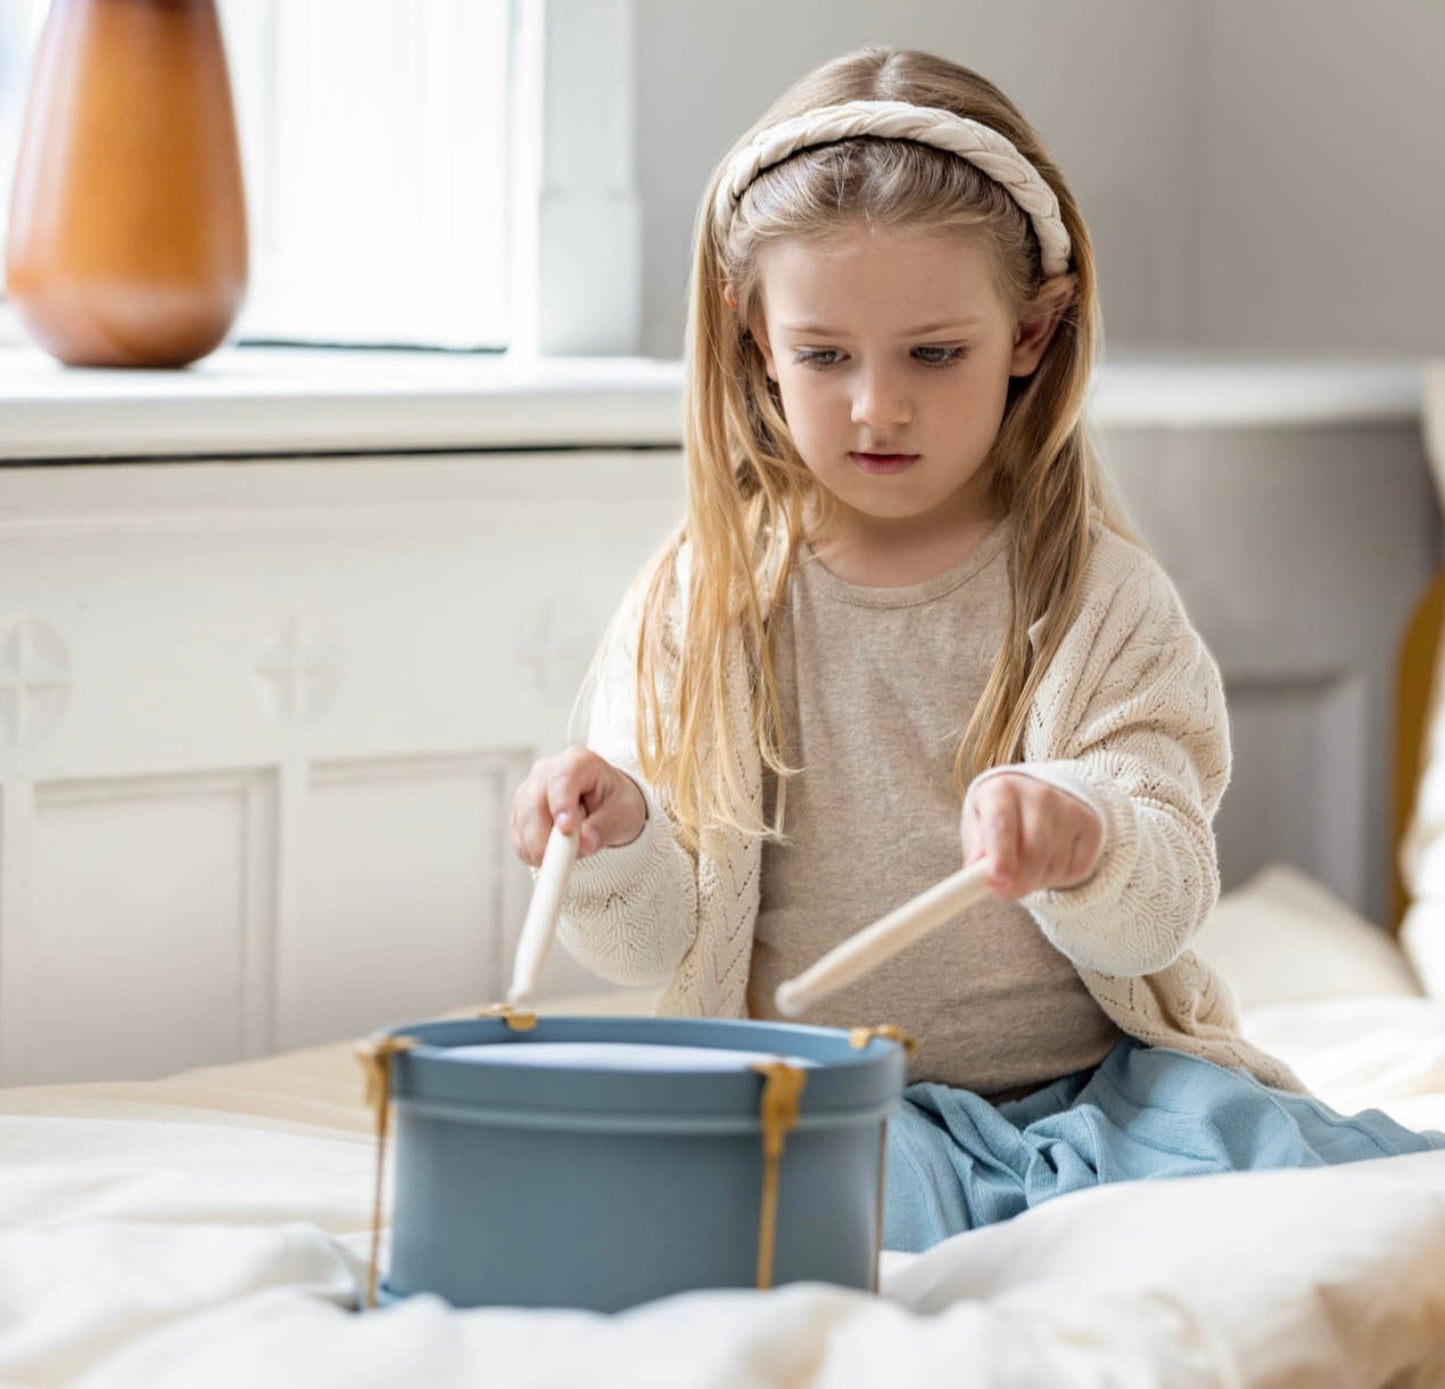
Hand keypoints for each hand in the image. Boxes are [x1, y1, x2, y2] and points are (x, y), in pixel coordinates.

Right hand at [511, 747, 647, 866]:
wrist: (607, 804)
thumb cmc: (616, 802)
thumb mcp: (624, 812)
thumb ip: (604, 827)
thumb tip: (584, 843)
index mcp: (578, 762)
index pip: (561, 780)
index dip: (561, 806)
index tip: (567, 830)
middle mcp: (547, 771)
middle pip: (533, 803)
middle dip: (545, 837)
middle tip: (563, 860)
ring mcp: (529, 790)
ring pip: (522, 822)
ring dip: (540, 847)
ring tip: (569, 855)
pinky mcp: (520, 812)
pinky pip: (518, 837)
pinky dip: (533, 853)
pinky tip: (554, 855)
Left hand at [960, 772, 1102, 900]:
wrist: (1035, 794)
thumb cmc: (998, 815)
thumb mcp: (976, 824)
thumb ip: (975, 850)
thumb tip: (978, 876)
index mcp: (1002, 790)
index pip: (1002, 826)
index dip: (1001, 857)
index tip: (999, 884)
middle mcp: (1039, 794)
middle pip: (1034, 850)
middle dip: (1020, 881)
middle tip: (1007, 893)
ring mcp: (1068, 808)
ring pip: (1055, 864)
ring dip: (1038, 882)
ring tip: (1025, 871)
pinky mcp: (1090, 825)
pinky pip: (1077, 869)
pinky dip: (1060, 879)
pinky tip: (1047, 864)